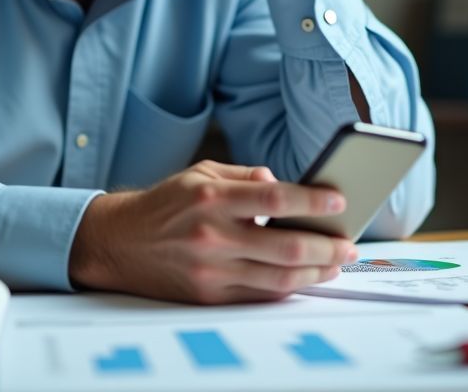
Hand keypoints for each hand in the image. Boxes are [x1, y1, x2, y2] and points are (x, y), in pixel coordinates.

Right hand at [68, 160, 357, 303]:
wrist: (119, 242)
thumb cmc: (165, 204)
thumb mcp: (200, 173)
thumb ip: (244, 176)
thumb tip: (282, 184)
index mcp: (210, 198)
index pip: (273, 198)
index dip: (312, 201)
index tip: (338, 201)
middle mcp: (211, 235)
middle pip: (285, 245)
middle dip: (326, 246)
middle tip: (348, 244)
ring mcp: (210, 270)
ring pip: (278, 277)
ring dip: (314, 272)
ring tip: (335, 264)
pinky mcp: (208, 296)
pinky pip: (259, 295)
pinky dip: (288, 287)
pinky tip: (305, 278)